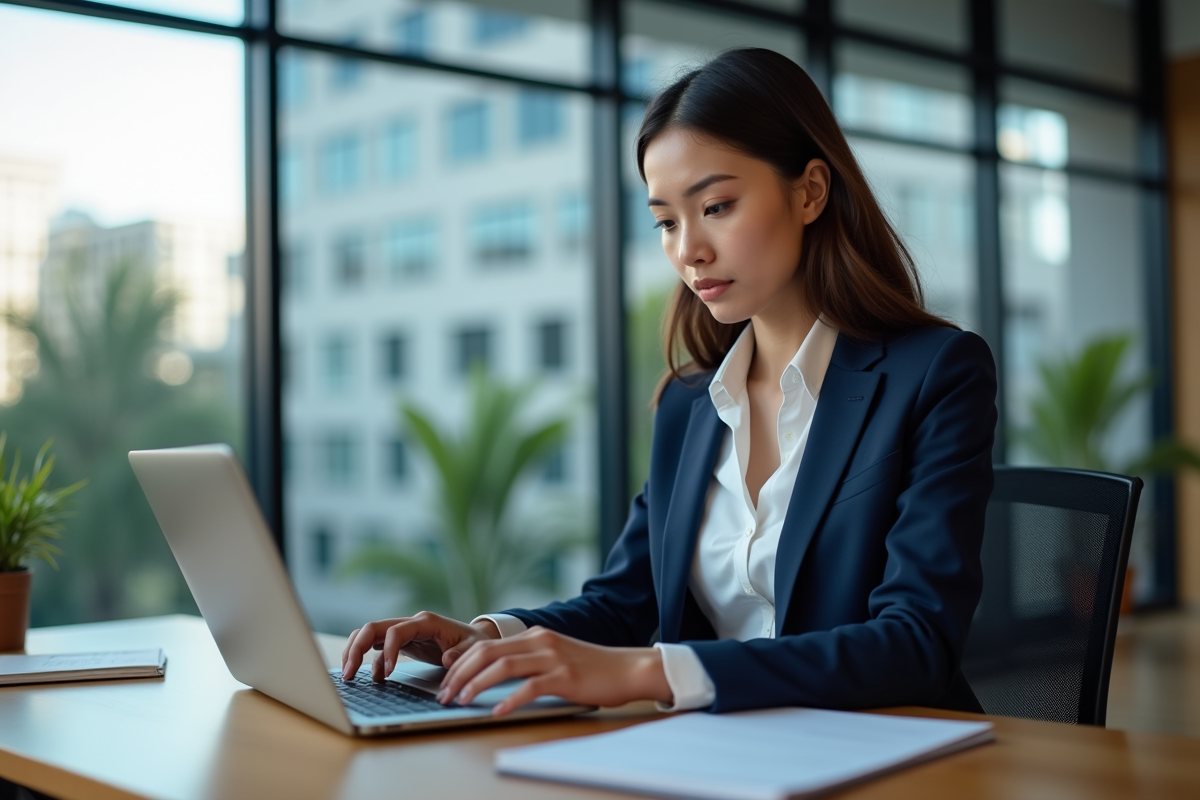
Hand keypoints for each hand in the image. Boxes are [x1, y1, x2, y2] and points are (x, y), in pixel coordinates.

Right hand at [340, 611, 500, 680]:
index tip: (387, 673)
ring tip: (348, 675)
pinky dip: (366, 660)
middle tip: (349, 674)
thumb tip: (447, 659)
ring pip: (368, 634)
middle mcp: (410, 623)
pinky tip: (368, 678)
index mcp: (426, 621)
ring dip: (354, 651)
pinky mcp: (399, 642)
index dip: (388, 651)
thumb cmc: (473, 642)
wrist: (473, 639)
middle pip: (373, 628)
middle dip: (357, 648)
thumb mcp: (474, 648)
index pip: (396, 631)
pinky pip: (375, 647)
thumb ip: (461, 653)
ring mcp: (402, 631)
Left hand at [436, 626, 673, 715]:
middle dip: (459, 674)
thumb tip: (495, 674)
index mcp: (534, 635)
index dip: (461, 662)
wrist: (627, 669)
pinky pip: (529, 688)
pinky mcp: (564, 676)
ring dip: (476, 685)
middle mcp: (539, 641)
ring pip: (502, 667)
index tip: (445, 679)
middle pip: (487, 652)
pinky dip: (508, 701)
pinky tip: (496, 712)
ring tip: (461, 701)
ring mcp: (552, 657)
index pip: (486, 644)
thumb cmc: (591, 668)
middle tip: (444, 694)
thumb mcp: (555, 656)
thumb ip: (529, 659)